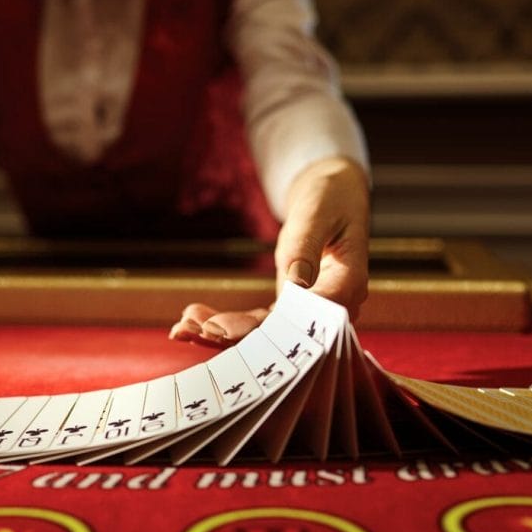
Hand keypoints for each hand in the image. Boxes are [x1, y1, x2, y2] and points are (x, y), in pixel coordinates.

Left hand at [170, 157, 369, 346]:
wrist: (332, 196)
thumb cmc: (330, 197)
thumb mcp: (317, 213)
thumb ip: (306, 247)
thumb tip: (297, 284)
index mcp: (347, 285)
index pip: (308, 320)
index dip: (267, 329)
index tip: (227, 330)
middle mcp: (330, 307)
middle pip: (282, 335)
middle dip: (235, 335)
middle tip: (194, 329)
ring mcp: (308, 311)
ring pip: (265, 333)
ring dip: (224, 332)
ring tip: (183, 328)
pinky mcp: (290, 308)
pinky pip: (259, 322)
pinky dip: (228, 322)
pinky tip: (195, 320)